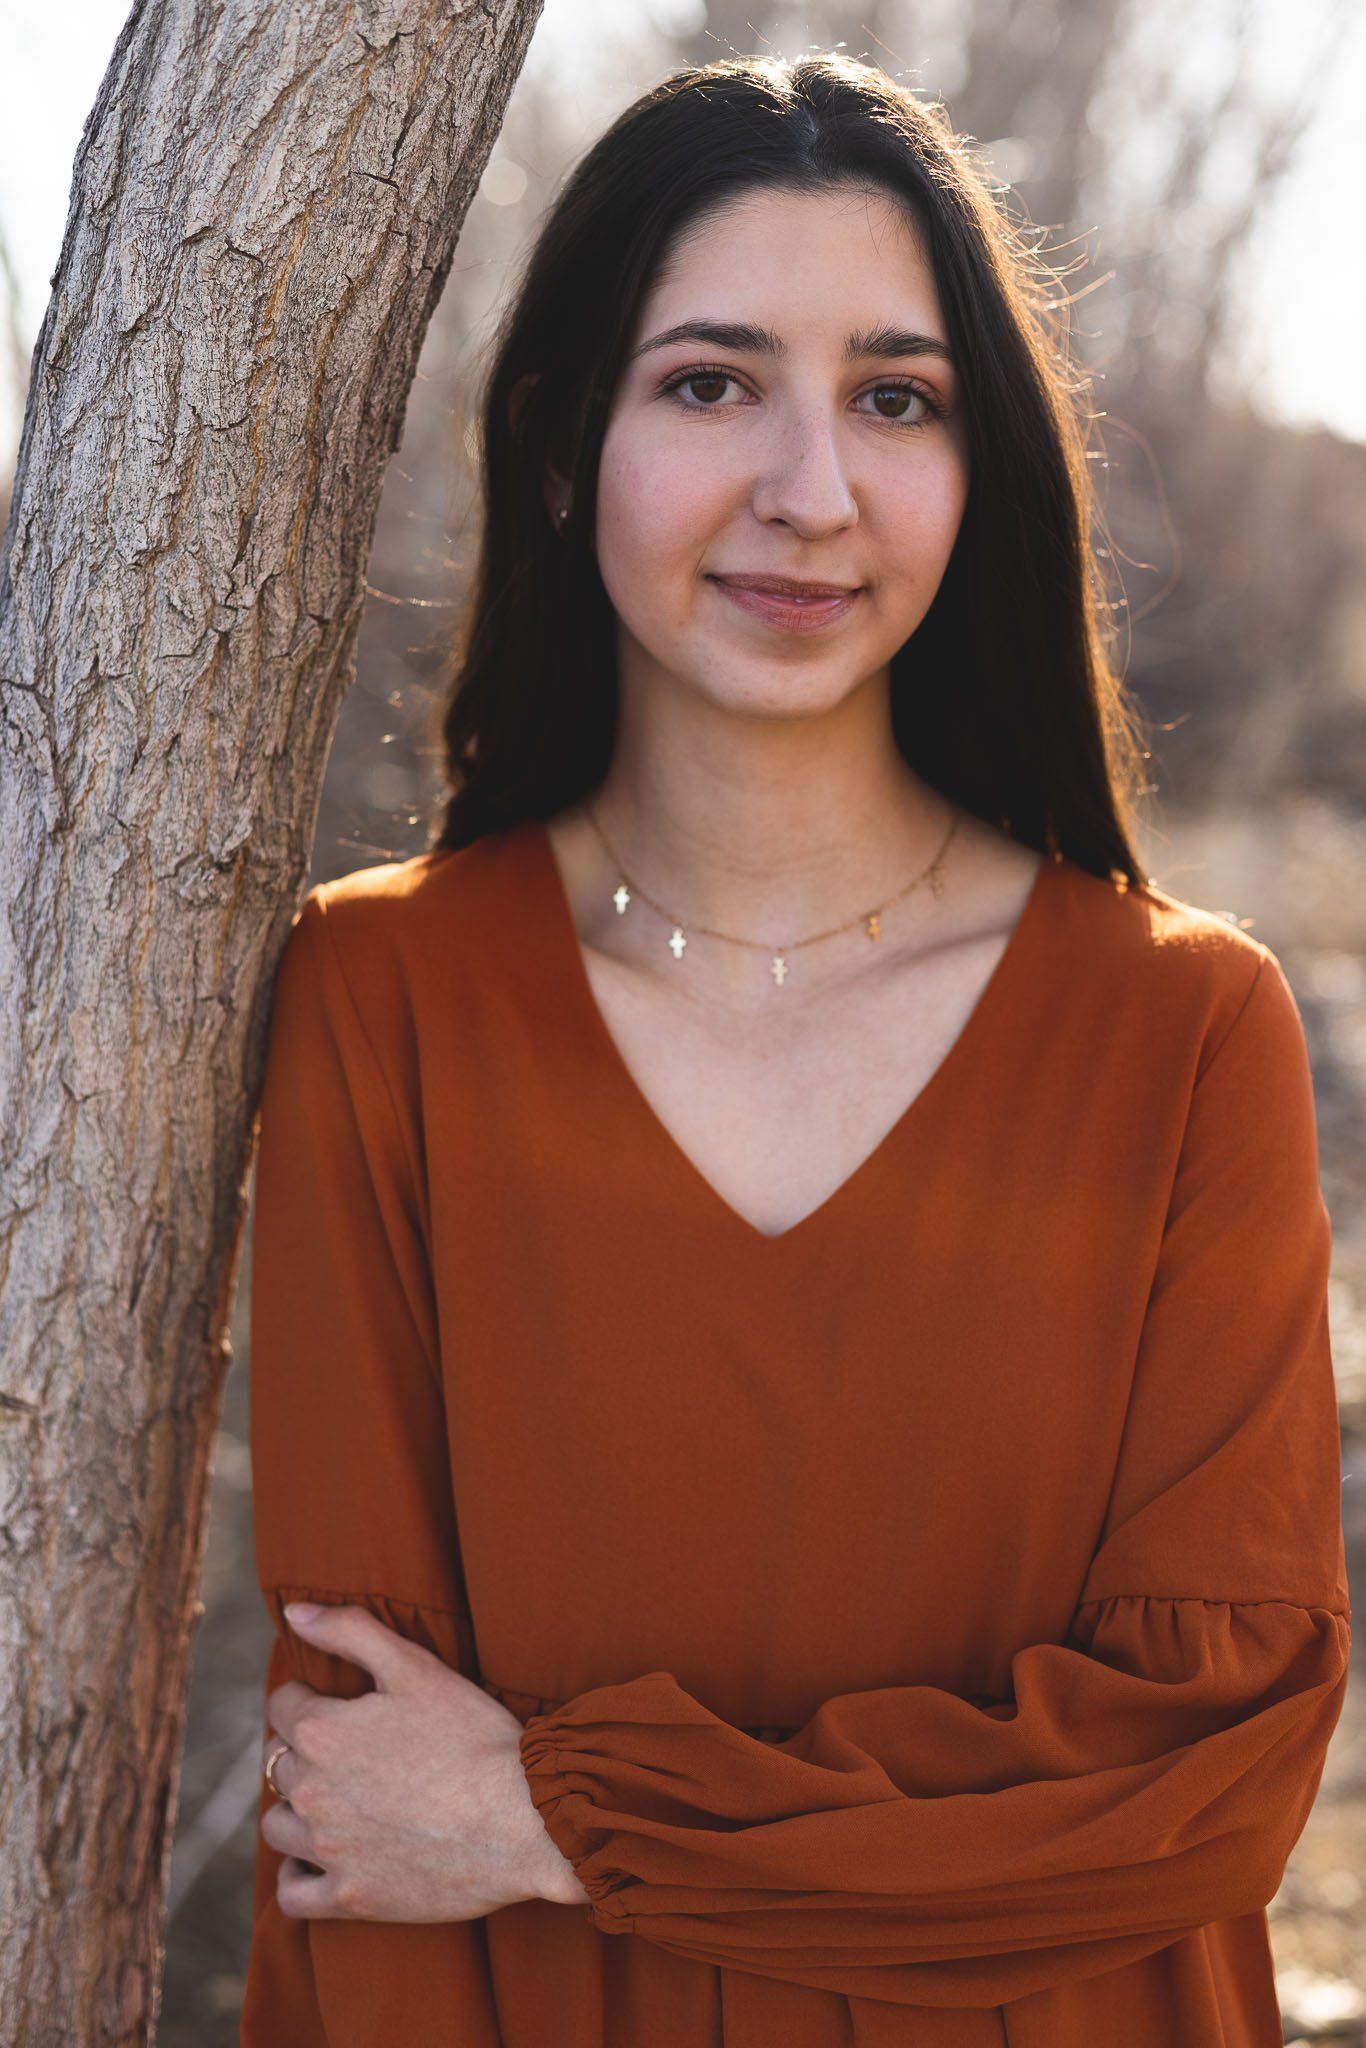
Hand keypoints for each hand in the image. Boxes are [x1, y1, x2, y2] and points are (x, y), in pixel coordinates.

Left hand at [259, 1601, 592, 1921]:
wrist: (524, 1820)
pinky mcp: (351, 1897)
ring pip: (279, 1826)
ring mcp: (329, 1850)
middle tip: (350, 1751)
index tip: (337, 1705)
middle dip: (305, 1751)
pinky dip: (298, 1876)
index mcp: (323, 1732)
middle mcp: (313, 1792)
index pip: (283, 1706)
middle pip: (280, 1764)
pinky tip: (318, 1860)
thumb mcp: (416, 1666)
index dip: (308, 1698)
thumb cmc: (475, 1737)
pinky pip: (293, 1895)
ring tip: (335, 1801)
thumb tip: (294, 1613)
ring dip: (297, 1809)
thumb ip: (350, 1631)